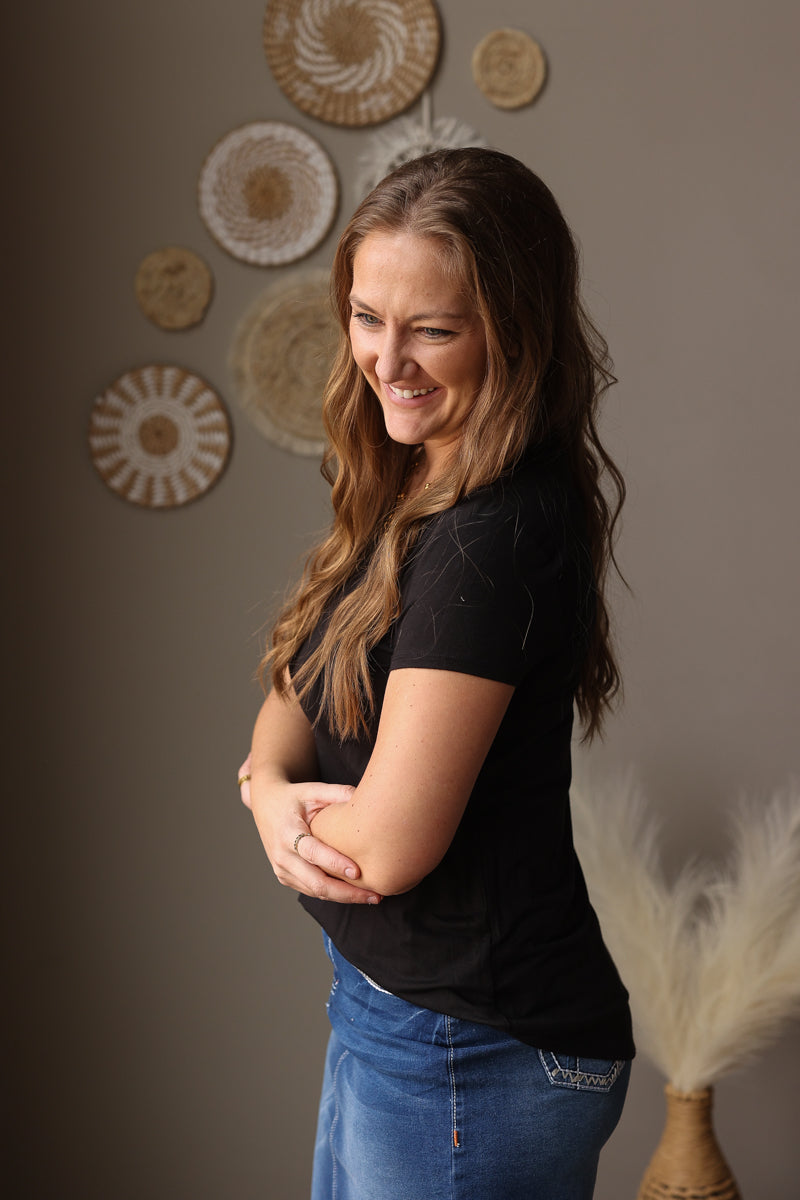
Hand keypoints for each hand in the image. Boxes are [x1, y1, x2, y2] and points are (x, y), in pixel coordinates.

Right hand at [237, 754, 381, 904]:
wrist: (266, 806)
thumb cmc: (294, 797)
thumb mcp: (313, 790)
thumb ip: (339, 793)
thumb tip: (369, 796)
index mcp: (287, 832)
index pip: (312, 852)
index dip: (334, 863)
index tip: (357, 872)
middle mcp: (282, 855)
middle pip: (315, 882)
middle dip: (347, 893)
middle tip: (375, 895)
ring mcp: (281, 869)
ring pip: (315, 891)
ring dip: (344, 897)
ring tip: (372, 896)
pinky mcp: (285, 877)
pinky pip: (311, 890)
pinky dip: (334, 894)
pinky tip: (355, 893)